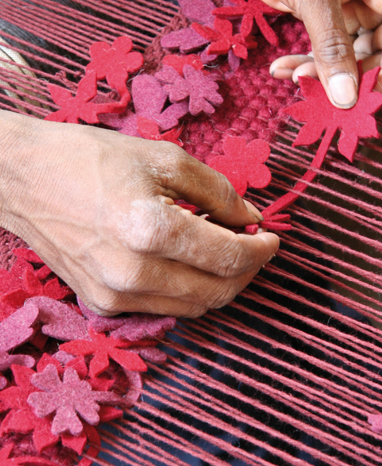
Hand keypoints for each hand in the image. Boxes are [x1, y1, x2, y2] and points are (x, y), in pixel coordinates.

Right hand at [0, 114, 278, 316]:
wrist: (25, 177)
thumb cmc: (91, 157)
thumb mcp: (165, 158)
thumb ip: (219, 192)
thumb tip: (251, 219)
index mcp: (150, 229)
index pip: (229, 257)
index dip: (262, 249)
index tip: (272, 237)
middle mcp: (132, 273)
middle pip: (218, 292)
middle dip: (248, 271)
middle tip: (257, 246)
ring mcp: (114, 296)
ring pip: (194, 307)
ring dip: (222, 283)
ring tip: (226, 251)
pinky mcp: (101, 304)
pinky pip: (164, 306)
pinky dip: (188, 289)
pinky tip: (190, 261)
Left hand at [222, 0, 381, 107]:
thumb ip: (332, 48)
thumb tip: (346, 98)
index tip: (361, 98)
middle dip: (352, 76)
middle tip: (320, 94)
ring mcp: (355, 3)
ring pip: (353, 56)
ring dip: (324, 73)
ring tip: (293, 77)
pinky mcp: (329, 12)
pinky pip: (329, 50)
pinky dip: (309, 63)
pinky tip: (283, 68)